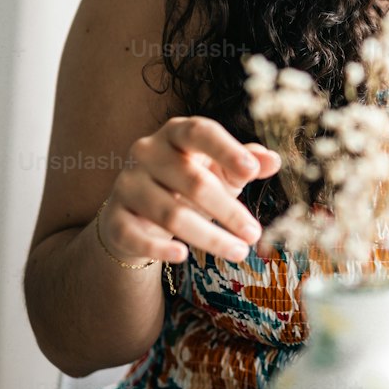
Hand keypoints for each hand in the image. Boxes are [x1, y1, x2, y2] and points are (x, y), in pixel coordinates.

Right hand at [96, 116, 280, 266]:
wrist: (138, 211)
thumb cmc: (187, 183)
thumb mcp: (219, 169)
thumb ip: (245, 162)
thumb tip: (273, 160)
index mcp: (175, 132)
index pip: (199, 132)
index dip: (226, 149)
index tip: (252, 172)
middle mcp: (147, 152)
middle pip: (192, 181)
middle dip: (228, 209)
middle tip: (254, 234)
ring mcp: (127, 184)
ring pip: (170, 213)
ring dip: (209, 236)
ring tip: (239, 252)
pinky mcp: (114, 217)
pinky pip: (135, 235)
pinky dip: (159, 249)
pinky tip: (182, 256)